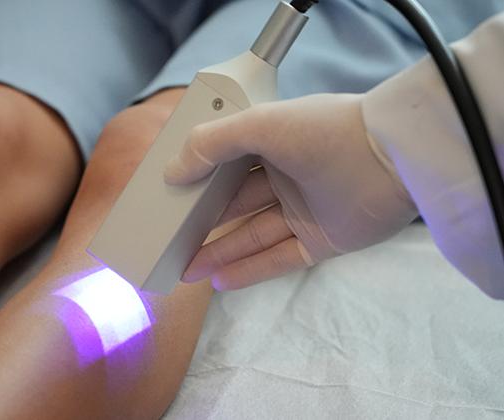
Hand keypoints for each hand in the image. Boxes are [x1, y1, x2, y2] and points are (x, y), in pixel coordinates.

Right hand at [164, 93, 417, 289]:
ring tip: (184, 269)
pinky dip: (249, 270)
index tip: (169, 193)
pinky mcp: (323, 241)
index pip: (227, 162)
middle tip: (169, 239)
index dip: (199, 178)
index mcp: (274, 142)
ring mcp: (306, 210)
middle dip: (203, 223)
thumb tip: (172, 170)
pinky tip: (218, 281)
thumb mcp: (260, 125)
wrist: (395, 158)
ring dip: (219, 252)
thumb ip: (212, 143)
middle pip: (236, 204)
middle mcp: (289, 175)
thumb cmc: (325, 131)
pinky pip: (278, 258)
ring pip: (252, 235)